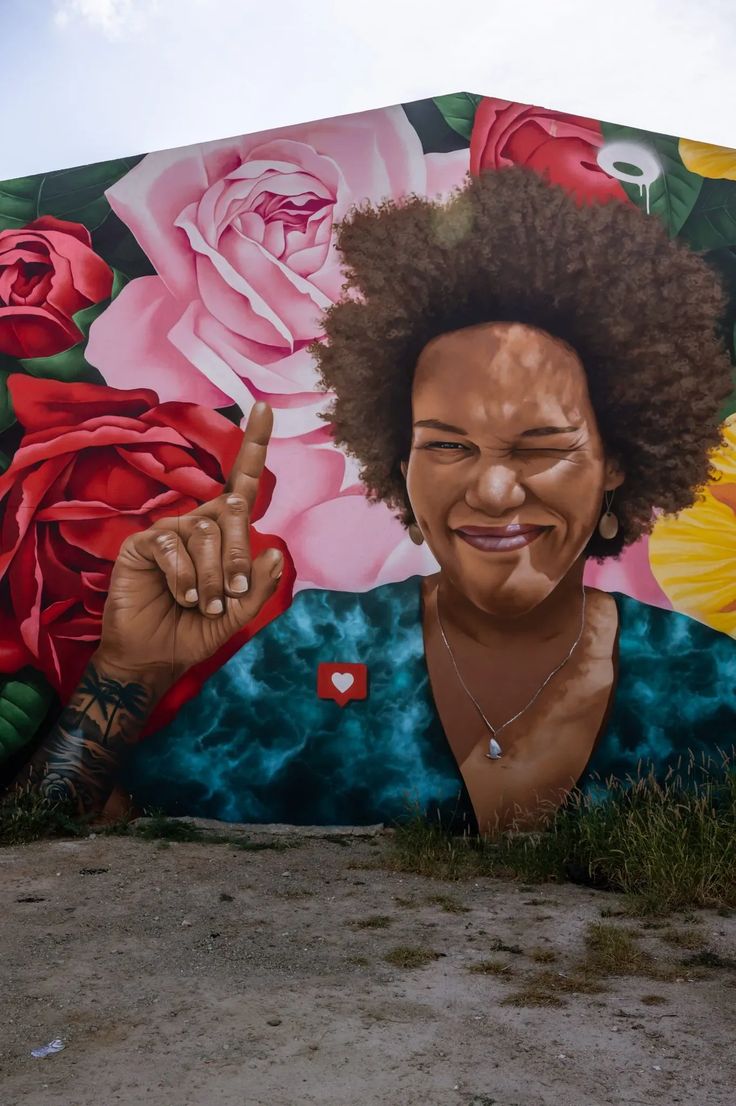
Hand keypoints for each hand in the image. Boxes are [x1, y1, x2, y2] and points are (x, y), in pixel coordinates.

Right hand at [94, 402, 283, 692]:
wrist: (155, 657)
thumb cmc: (196, 631)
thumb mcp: (238, 613)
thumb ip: (259, 586)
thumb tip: (276, 551)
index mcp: (224, 535)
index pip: (241, 484)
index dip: (253, 445)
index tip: (265, 408)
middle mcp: (198, 525)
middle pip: (232, 512)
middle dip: (238, 556)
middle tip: (234, 592)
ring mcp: (168, 531)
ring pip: (205, 533)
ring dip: (212, 576)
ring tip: (206, 604)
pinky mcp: (142, 544)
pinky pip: (172, 546)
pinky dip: (185, 578)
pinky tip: (183, 597)